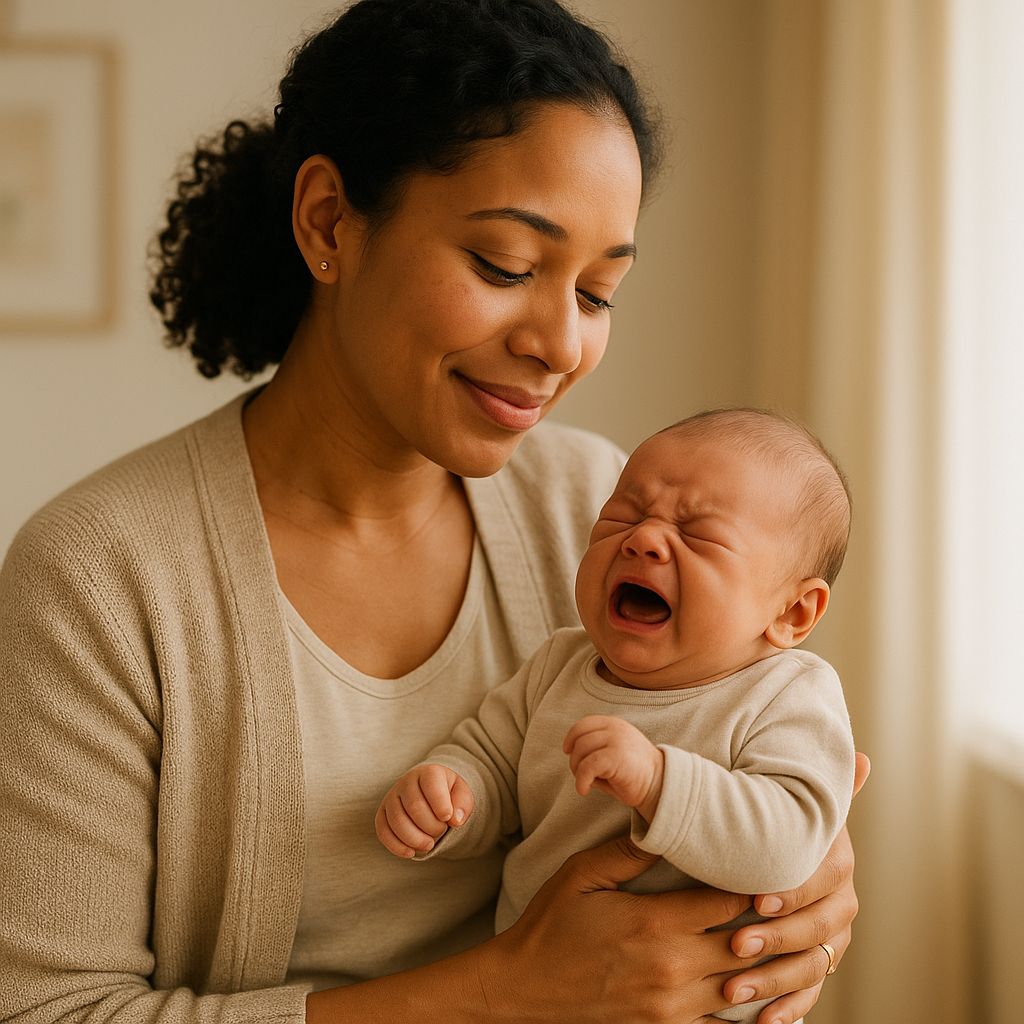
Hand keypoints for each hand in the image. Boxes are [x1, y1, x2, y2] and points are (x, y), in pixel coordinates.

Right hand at [374, 764, 473, 858]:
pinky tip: (411, 853)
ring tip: (429, 845)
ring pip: (397, 821)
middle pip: (415, 807)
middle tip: (441, 831)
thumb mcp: (462, 794)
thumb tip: (455, 820)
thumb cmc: (448, 794)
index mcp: (428, 772)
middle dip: (431, 826)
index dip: (441, 806)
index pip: (431, 785)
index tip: (448, 818)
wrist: (430, 791)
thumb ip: (463, 804)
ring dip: (415, 839)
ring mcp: (391, 797)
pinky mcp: (382, 813)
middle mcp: (406, 781)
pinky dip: (396, 846)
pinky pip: (383, 831)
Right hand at [481, 834, 756, 1022]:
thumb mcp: (580, 874)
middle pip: (744, 945)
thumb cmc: (550, 926)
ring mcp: (670, 1008)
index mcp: (653, 923)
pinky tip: (753, 994)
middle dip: (765, 925)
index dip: (750, 886)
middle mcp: (671, 968)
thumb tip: (664, 826)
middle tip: (782, 906)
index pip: (726, 902)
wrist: (521, 990)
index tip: (764, 870)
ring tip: (775, 945)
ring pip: (740, 988)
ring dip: (759, 967)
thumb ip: (627, 853)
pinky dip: (742, 1012)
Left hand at [563, 714, 664, 820]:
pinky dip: (581, 780)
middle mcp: (615, 728)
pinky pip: (588, 766)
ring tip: (587, 783)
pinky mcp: (616, 756)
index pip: (584, 724)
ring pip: (581, 751)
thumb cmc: (633, 774)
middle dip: (575, 759)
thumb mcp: (614, 752)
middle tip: (582, 776)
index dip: (571, 737)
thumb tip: (572, 754)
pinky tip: (584, 790)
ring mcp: (617, 740)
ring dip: (577, 770)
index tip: (567, 751)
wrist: (659, 786)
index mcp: (614, 724)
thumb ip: (596, 747)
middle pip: (580, 739)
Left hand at [722, 751, 870, 1023]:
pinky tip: (764, 1021)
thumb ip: (793, 781)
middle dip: (778, 936)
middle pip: (822, 921)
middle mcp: (838, 892)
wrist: (764, 843)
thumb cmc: (752, 817)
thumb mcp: (761, 798)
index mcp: (829, 851)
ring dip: (777, 977)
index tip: (754, 898)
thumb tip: (857, 758)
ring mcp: (829, 930)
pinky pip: (812, 990)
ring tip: (735, 987)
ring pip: (815, 961)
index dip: (793, 887)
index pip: (826, 874)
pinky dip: (790, 1006)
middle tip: (737, 943)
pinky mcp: (814, 962)